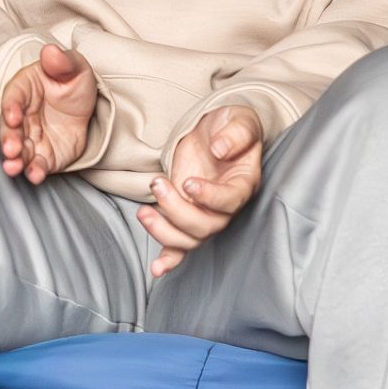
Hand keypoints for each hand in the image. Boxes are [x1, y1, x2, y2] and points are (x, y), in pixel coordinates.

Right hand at [0, 42, 99, 183]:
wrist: (85, 108)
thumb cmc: (72, 82)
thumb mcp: (74, 68)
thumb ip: (63, 62)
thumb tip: (51, 51)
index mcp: (24, 90)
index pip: (13, 98)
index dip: (11, 107)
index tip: (13, 116)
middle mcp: (22, 116)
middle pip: (9, 128)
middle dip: (8, 139)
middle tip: (10, 149)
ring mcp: (30, 138)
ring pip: (19, 150)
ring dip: (15, 160)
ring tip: (13, 167)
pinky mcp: (43, 156)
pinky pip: (37, 165)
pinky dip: (34, 171)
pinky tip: (35, 176)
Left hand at [139, 105, 263, 277]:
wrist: (216, 131)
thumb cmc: (231, 126)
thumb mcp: (238, 119)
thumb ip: (235, 133)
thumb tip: (220, 149)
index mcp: (243, 184)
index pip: (230, 201)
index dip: (209, 197)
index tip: (188, 183)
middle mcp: (225, 206)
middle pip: (206, 226)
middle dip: (177, 210)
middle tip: (157, 184)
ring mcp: (205, 214)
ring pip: (191, 240)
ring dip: (165, 231)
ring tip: (144, 212)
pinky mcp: (186, 215)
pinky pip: (182, 247)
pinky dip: (169, 259)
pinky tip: (157, 269)